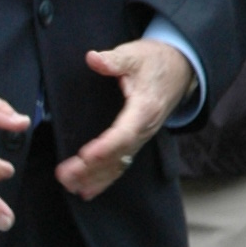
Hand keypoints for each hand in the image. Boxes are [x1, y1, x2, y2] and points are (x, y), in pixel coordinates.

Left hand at [56, 38, 194, 197]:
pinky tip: (86, 191)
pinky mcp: (136, 142)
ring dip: (94, 179)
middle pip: (118, 154)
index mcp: (145, 108)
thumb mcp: (136, 55)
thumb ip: (114, 59)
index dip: (106, 146)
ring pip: (119, 164)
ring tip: (70, 186)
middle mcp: (144, 129)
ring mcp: (141, 138)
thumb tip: (94, 58)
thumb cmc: (155, 61)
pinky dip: (104, 180)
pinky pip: (121, 165)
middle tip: (65, 175)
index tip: (85, 156)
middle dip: (91, 168)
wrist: (180, 69)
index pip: (125, 132)